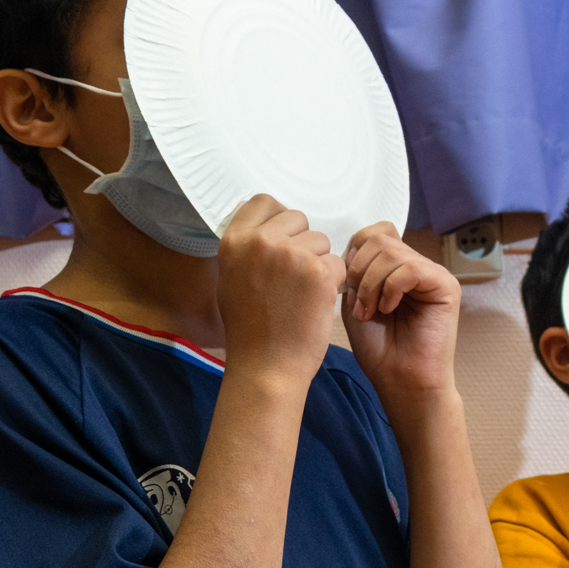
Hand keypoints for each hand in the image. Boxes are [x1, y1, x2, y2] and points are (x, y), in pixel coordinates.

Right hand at [215, 195, 345, 389]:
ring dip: (319, 262)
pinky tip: (316, 302)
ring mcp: (291, 255)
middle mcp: (261, 242)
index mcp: (234, 241)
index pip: (264, 202)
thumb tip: (265, 229)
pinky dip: (333, 281)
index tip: (284, 237)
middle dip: (302, 242)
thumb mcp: (230, 280)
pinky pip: (337, 262)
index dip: (278, 217)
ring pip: (321, 240)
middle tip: (294, 276)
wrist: (266, 366)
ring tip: (302, 293)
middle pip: (297, 218)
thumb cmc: (249, 330)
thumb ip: (247, 250)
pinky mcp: (319, 272)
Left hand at [341, 223, 461, 403]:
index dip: (353, 256)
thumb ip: (354, 271)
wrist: (400, 381)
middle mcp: (415, 265)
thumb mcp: (355, 301)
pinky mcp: (446, 286)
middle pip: (379, 238)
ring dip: (371, 283)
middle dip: (359, 270)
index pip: (372, 234)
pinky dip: (391, 288)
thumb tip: (351, 248)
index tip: (346, 289)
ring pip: (392, 252)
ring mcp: (432, 274)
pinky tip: (389, 309)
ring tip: (371, 311)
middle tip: (359, 304)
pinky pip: (411, 268)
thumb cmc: (379, 349)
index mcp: (394, 267)